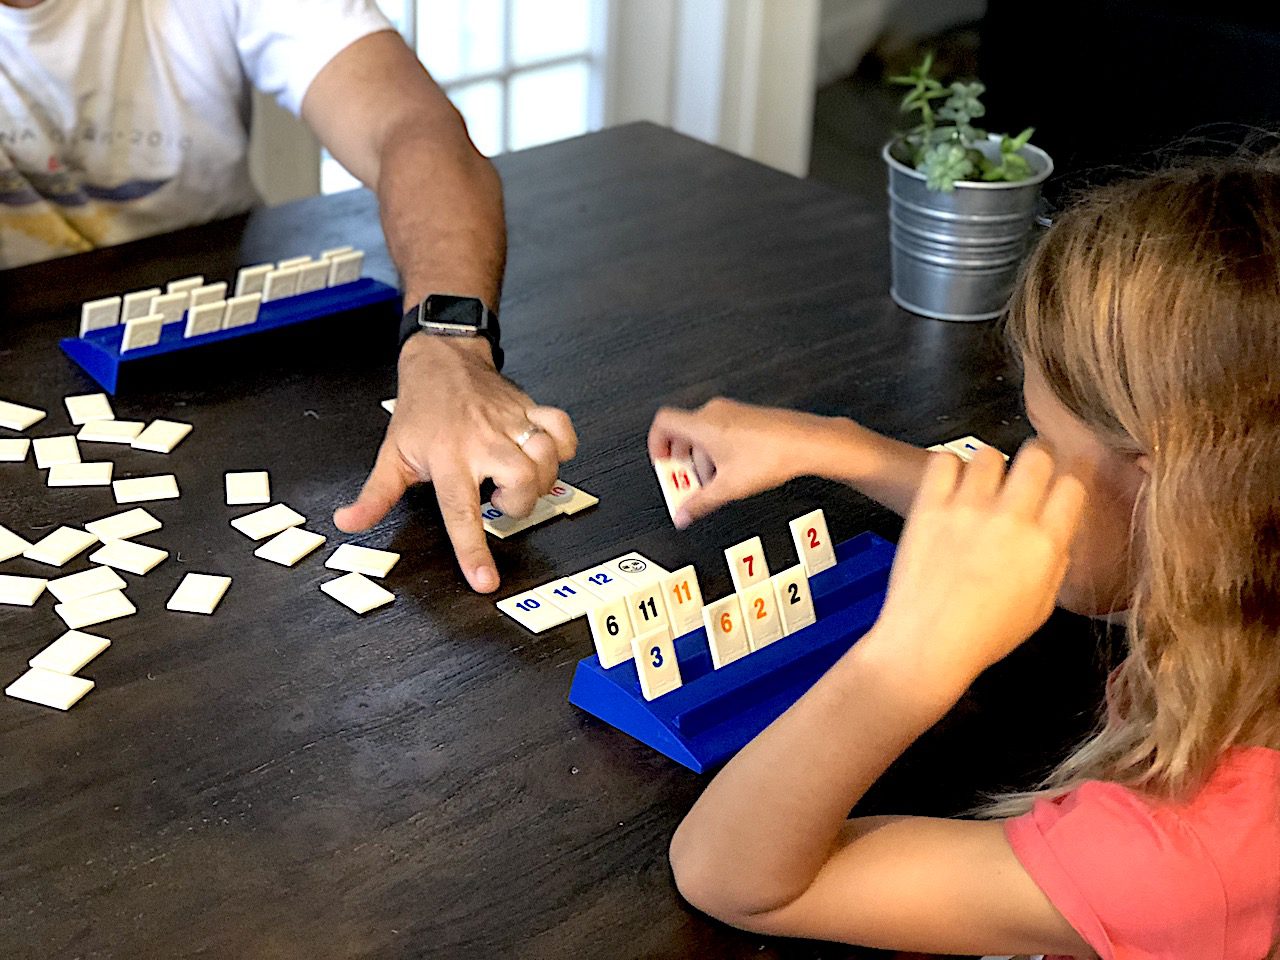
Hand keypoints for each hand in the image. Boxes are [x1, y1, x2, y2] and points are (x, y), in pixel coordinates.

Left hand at [333, 335, 576, 592]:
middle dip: (517, 503)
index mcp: (448, 458)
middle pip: (521, 483)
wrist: (443, 359)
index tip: (485, 580)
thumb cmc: (421, 409)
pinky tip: (544, 455)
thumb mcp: (392, 454)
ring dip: (540, 480)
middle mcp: (483, 440)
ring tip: (518, 478)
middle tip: (498, 497)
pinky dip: (562, 448)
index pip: (461, 511)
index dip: (474, 550)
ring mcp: (511, 423)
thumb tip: (349, 522)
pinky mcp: (531, 409)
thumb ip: (375, 495)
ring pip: (546, 459)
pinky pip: (562, 431)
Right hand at [648, 398, 831, 527]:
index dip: (656, 444)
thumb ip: (700, 503)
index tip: (662, 464)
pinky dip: (718, 453)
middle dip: (682, 461)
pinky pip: (720, 432)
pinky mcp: (746, 418)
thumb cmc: (772, 455)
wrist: (807, 442)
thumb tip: (683, 515)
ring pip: (703, 435)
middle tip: (687, 483)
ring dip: (702, 460)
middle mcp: (714, 413)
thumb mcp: (728, 488)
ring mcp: (732, 413)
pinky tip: (733, 473)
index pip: (663, 423)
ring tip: (714, 483)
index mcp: (702, 424)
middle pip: (682, 433)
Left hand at [868, 442, 1085, 689]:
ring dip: (988, 466)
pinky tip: (949, 485)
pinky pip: (944, 461)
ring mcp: (968, 509)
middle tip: (1024, 471)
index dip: (1069, 477)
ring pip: (989, 454)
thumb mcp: (1041, 607)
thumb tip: (1057, 531)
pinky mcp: (930, 507)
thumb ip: (1054, 562)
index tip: (1060, 477)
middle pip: (1036, 456)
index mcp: (1045, 544)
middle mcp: (1011, 519)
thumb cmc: (987, 635)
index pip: (1072, 485)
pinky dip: (948, 467)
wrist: (928, 644)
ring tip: (980, 484)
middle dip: (1034, 459)